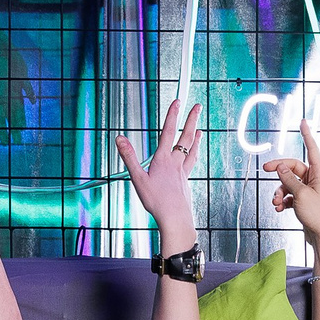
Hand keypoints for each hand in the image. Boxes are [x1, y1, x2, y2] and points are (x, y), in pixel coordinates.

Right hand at [115, 98, 201, 248]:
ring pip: (192, 150)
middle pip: (186, 137)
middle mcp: (176, 163)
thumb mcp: (138, 178)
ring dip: (196, 137)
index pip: (168, 132)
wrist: (175, 218)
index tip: (177, 101)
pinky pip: (192, 164)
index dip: (173, 115)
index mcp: (163, 159)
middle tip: (197, 107)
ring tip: (200, 129)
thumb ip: (129, 157)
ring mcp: (183, 172)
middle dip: (191, 120)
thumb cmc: (157, 201)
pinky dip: (194, 155)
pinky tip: (194, 156)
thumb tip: (120, 138)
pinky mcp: (186, 182)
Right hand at [266, 118, 319, 259]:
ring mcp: (309, 191)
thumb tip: (281, 167)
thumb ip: (289, 179)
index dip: (306, 135)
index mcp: (319, 173)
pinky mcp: (304, 202)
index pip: (311, 149)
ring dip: (279, 191)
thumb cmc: (317, 215)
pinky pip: (290, 195)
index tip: (303, 121)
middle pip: (293, 167)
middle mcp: (315, 180)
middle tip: (265, 169)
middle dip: (279, 172)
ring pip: (288, 183)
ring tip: (276, 202)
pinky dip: (283, 201)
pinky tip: (280, 209)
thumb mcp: (300, 194)